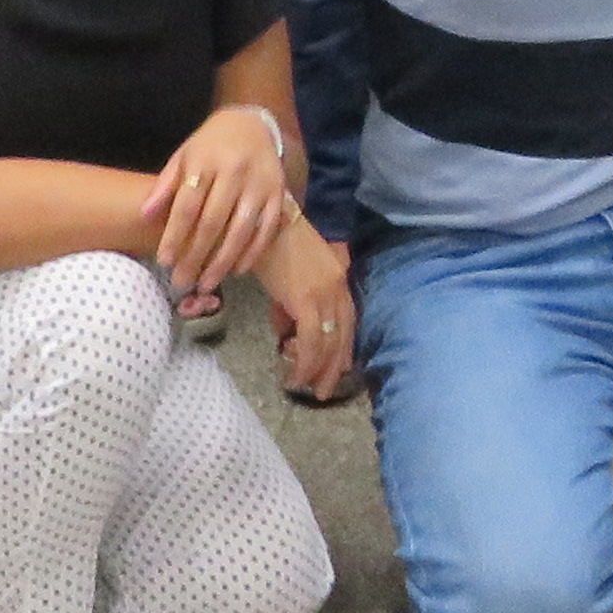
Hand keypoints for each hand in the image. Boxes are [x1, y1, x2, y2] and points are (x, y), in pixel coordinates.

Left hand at [142, 102, 298, 294]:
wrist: (252, 124)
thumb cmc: (211, 145)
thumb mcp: (184, 155)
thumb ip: (166, 185)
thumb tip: (144, 214)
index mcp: (206, 161)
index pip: (187, 205)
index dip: (175, 235)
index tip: (165, 261)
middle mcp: (234, 172)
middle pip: (213, 222)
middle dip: (195, 256)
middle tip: (181, 281)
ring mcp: (259, 184)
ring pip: (240, 230)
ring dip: (222, 262)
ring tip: (206, 285)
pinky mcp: (278, 193)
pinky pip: (266, 229)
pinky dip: (252, 253)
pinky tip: (237, 271)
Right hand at [260, 215, 359, 403]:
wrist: (264, 220)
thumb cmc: (272, 244)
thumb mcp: (291, 275)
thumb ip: (293, 302)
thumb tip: (285, 329)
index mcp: (338, 279)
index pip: (348, 321)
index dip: (343, 348)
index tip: (338, 370)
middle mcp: (337, 288)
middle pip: (343, 336)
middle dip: (334, 367)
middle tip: (324, 391)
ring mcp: (324, 294)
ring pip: (328, 343)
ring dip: (317, 370)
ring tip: (305, 387)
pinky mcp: (306, 300)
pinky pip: (311, 340)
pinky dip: (304, 362)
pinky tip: (295, 375)